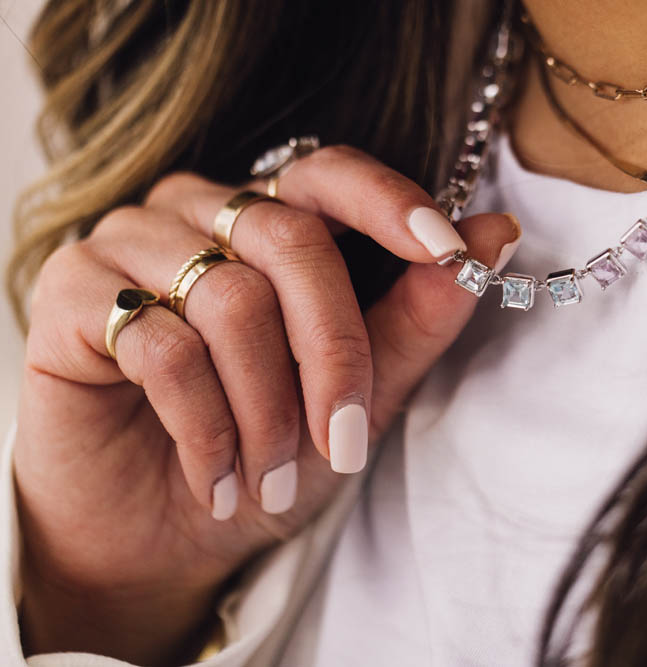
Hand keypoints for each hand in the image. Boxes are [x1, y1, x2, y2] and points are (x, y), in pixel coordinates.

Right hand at [13, 145, 519, 663]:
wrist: (161, 534)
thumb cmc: (265, 450)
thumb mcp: (360, 392)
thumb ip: (418, 313)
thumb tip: (497, 234)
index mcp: (268, 220)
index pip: (329, 173)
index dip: (390, 204)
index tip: (451, 254)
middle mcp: (196, 214)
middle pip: (290, 241)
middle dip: (334, 354)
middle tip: (343, 443)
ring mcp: (128, 245)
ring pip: (230, 299)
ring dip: (266, 409)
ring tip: (270, 476)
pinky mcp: (68, 295)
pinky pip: (160, 344)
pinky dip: (205, 428)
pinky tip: (216, 480)